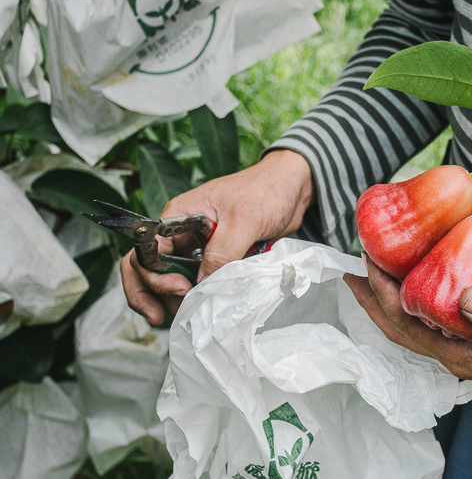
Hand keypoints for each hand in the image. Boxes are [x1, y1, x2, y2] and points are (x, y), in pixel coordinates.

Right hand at [121, 149, 314, 325]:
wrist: (291, 188)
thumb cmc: (265, 191)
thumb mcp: (243, 220)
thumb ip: (222, 252)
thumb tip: (202, 285)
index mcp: (178, 216)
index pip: (146, 251)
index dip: (153, 275)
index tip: (180, 289)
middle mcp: (181, 232)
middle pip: (148, 268)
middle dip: (150, 294)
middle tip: (165, 316)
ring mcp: (196, 246)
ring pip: (170, 278)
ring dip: (172, 299)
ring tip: (188, 316)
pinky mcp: (215, 257)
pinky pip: (196, 280)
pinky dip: (195, 296)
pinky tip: (202, 309)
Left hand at [344, 254, 471, 400]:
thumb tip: (466, 297)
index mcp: (460, 355)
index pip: (401, 325)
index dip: (376, 296)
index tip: (360, 262)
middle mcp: (458, 348)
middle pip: (401, 319)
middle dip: (376, 289)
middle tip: (363, 251)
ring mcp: (471, 337)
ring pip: (421, 310)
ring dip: (399, 284)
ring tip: (389, 253)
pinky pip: (445, 301)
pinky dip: (431, 280)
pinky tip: (437, 258)